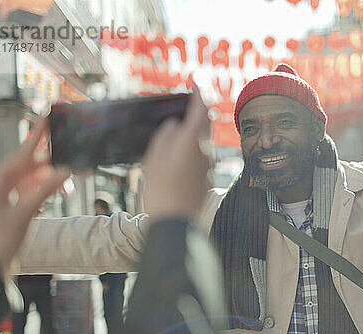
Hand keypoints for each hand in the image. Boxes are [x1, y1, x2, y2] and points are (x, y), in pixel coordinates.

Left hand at [0, 119, 69, 278]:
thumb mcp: (24, 214)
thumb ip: (44, 190)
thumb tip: (62, 171)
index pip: (23, 152)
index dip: (38, 134)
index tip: (49, 116)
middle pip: (29, 165)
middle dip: (50, 166)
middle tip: (70, 166)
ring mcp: (1, 195)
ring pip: (30, 179)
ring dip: (47, 182)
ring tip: (63, 189)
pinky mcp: (6, 205)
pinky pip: (27, 191)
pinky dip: (41, 192)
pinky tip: (50, 196)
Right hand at [143, 83, 211, 219]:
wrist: (177, 223)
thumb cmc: (161, 191)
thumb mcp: (154, 158)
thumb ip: (165, 136)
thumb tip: (175, 125)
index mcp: (192, 141)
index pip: (200, 109)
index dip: (199, 92)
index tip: (195, 81)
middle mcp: (206, 151)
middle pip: (205, 124)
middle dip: (197, 112)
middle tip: (186, 106)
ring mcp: (209, 166)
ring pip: (203, 142)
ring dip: (192, 134)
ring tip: (175, 137)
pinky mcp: (208, 178)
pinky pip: (200, 157)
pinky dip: (191, 151)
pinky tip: (177, 159)